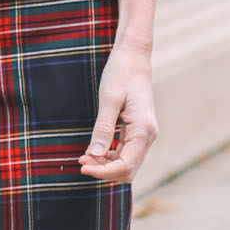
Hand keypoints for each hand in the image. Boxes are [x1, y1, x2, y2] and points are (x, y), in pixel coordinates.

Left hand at [80, 0, 157, 183]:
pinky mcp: (139, 131)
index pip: (126, 165)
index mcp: (143, 130)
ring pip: (127, 163)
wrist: (134, 57)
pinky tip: (94, 150)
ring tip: (84, 156)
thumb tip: (93, 156)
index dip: (103, 172)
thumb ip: (102, 130)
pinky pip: (125, 152)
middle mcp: (148, 136)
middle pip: (128, 170)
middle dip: (104, 171)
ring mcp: (145, 134)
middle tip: (81, 162)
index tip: (82, 166)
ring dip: (106, 165)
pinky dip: (110, 156)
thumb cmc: (121, 74)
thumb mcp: (108, 101)